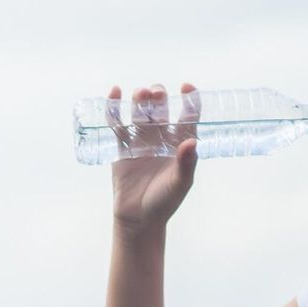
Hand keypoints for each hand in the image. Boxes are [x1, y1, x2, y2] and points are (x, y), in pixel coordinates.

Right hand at [109, 82, 199, 228]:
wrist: (138, 218)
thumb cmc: (164, 202)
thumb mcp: (180, 183)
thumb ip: (186, 164)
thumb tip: (192, 142)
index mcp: (181, 142)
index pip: (188, 114)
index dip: (189, 99)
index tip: (186, 88)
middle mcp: (162, 137)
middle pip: (161, 108)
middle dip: (158, 97)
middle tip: (155, 94)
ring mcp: (141, 140)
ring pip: (140, 112)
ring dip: (140, 100)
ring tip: (140, 95)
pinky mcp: (122, 146)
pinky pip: (117, 123)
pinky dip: (114, 107)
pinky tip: (114, 92)